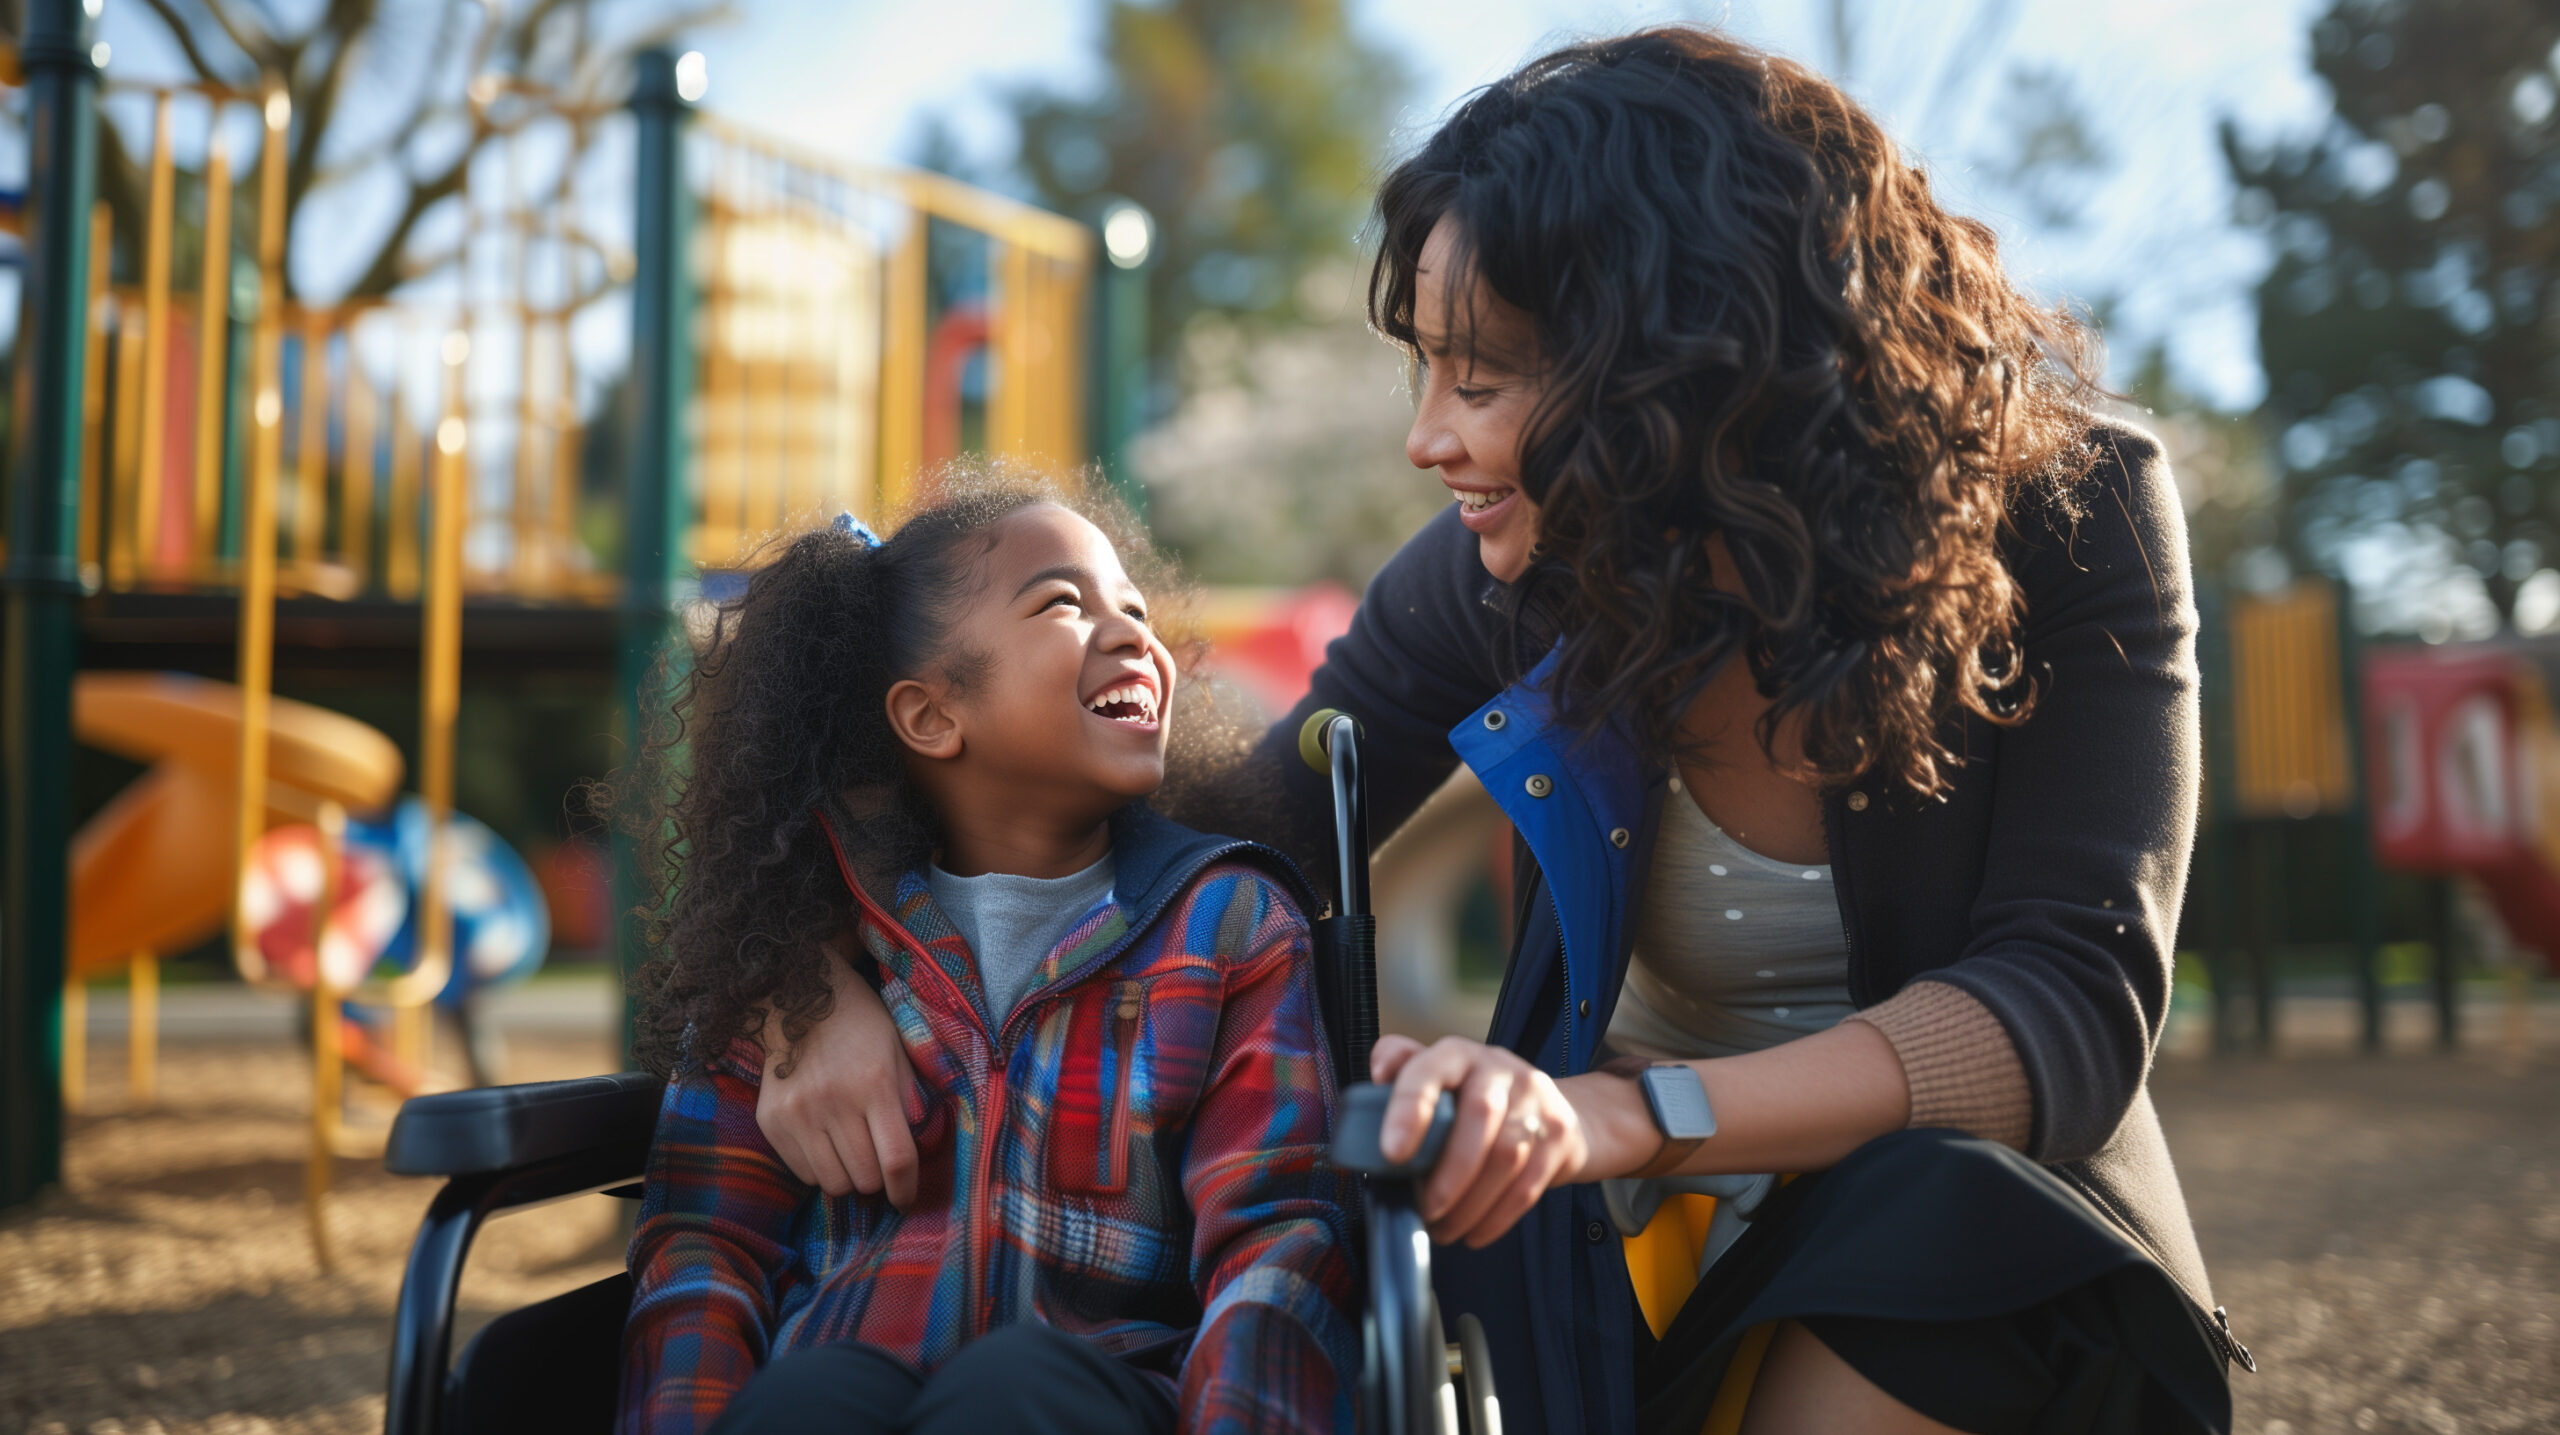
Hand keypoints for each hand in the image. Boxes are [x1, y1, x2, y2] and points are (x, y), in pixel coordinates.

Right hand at [756, 946, 920, 1205]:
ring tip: (851, 1155)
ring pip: (832, 1183)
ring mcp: (797, 1114)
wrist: (796, 997)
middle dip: (877, 1181)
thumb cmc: (859, 1024)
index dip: (906, 1189)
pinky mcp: (771, 1121)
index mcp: (873, 1083)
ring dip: (847, 1178)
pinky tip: (825, 1144)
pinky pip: (802, 1172)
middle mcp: (833, 1102)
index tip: (906, 1199)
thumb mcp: (898, 1050)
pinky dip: (819, 1169)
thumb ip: (910, 1099)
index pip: (896, 1159)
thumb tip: (917, 1151)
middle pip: (864, 1178)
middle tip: (877, 1165)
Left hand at [1372, 1033, 1600, 1247]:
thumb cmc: (1477, 1101)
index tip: (1392, 1153)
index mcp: (1457, 1054)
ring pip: (1507, 1154)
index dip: (1409, 1108)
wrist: (1555, 1112)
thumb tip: (1377, 1075)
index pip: (1429, 1070)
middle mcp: (1499, 1068)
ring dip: (1471, 1204)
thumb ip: (1404, 1075)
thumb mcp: (1439, 1081)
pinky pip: (1529, 1184)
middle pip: (1478, 1115)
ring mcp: (1536, 1099)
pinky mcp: (1559, 1134)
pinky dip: (1496, 1218)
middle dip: (1448, 1174)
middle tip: (1426, 1210)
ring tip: (1445, 1228)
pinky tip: (1474, 1233)